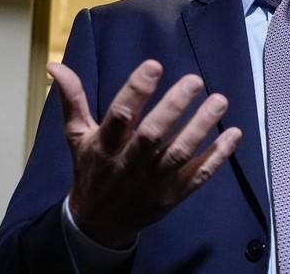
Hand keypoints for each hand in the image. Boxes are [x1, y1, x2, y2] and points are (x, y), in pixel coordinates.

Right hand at [49, 60, 241, 248]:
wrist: (98, 224)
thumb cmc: (90, 170)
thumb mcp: (77, 136)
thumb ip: (71, 100)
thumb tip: (55, 65)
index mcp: (104, 146)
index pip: (119, 116)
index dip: (136, 91)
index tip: (154, 65)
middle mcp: (129, 164)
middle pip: (153, 134)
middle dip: (174, 107)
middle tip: (195, 80)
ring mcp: (153, 181)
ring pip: (180, 153)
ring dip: (201, 127)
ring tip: (220, 100)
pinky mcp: (173, 195)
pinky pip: (198, 175)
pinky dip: (217, 157)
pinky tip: (234, 135)